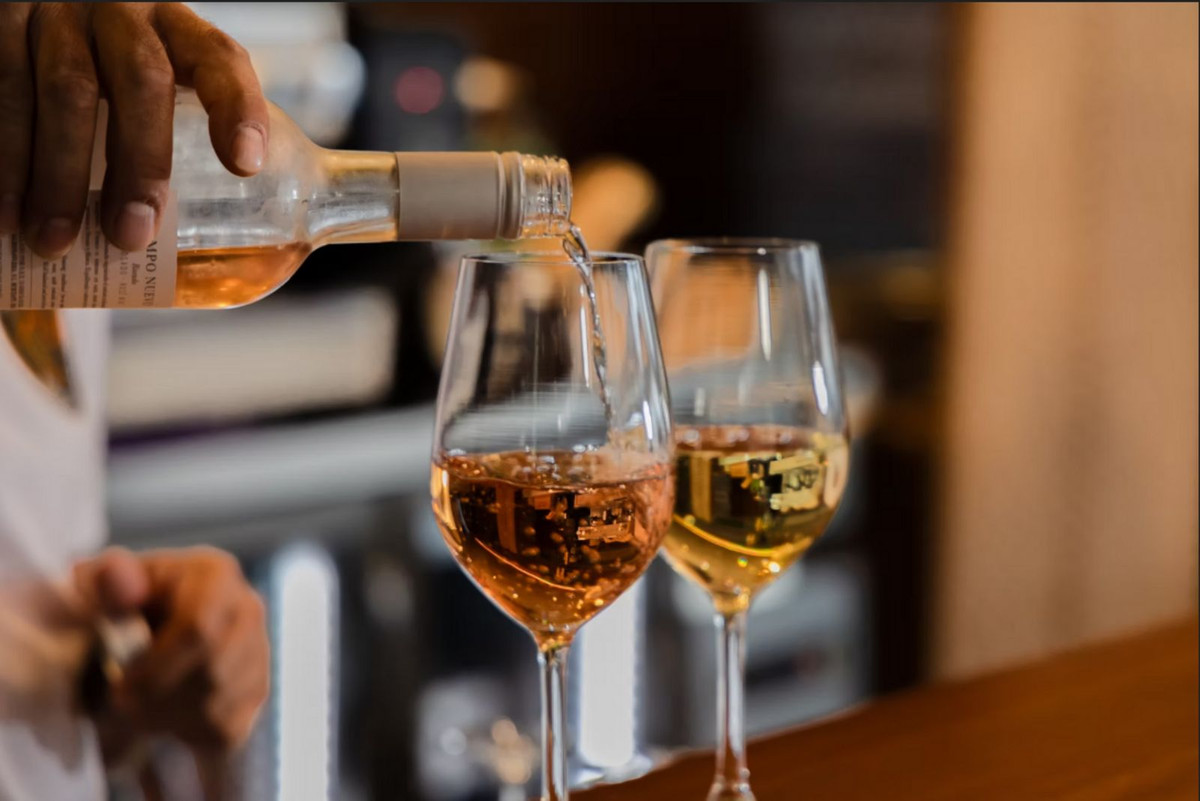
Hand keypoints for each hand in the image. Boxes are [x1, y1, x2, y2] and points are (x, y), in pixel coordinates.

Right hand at [0, 3, 267, 255]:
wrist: (36, 29)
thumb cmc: (107, 86)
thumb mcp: (153, 93)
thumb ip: (177, 146)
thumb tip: (201, 266)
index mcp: (178, 31)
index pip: (220, 60)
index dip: (237, 110)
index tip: (246, 167)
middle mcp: (123, 12)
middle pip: (142, 82)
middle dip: (139, 165)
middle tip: (129, 236)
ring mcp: (59, 14)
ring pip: (65, 90)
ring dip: (59, 176)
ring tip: (53, 243)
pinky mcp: (2, 22)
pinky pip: (3, 90)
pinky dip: (5, 159)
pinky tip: (5, 214)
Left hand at [74, 546, 269, 755]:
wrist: (134, 638)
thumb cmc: (115, 610)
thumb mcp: (98, 588)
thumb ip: (105, 580)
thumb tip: (120, 578)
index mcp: (215, 574)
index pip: (200, 627)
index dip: (157, 667)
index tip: (120, 686)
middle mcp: (248, 609)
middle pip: (212, 672)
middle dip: (160, 695)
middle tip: (121, 702)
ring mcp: (259, 651)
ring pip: (216, 705)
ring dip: (166, 716)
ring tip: (138, 703)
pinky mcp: (257, 692)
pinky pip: (224, 728)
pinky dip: (184, 731)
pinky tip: (164, 711)